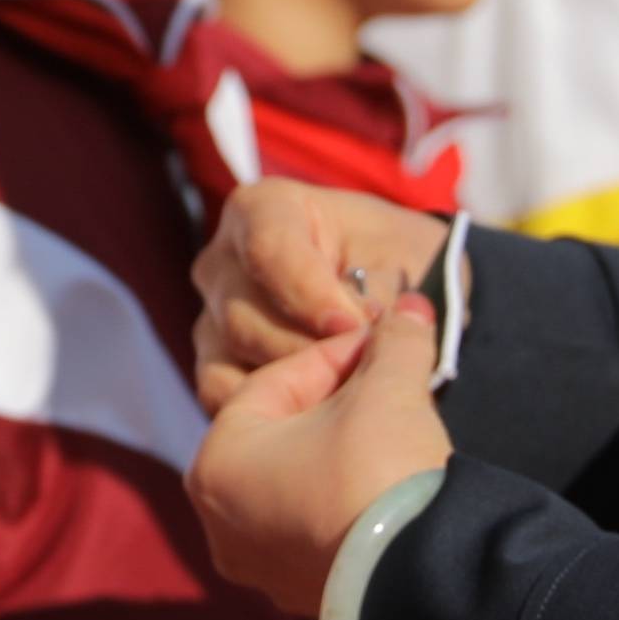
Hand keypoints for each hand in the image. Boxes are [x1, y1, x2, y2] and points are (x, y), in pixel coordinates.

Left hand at [190, 299, 450, 616]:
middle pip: (283, 437)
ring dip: (342, 455)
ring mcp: (260, 568)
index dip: (335, 354)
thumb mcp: (390, 388)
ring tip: (394, 433)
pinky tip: (390, 488)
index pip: (275, 382)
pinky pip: (319, 533)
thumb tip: (410, 310)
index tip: (380, 342)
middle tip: (386, 384)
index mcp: (216, 463)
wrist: (421, 578)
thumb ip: (395, 342)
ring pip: (299, 487)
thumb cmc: (380, 472)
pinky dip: (347, 505)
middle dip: (337, 405)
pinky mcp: (304, 598)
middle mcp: (221, 522)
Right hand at [195, 176, 443, 420]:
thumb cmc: (396, 257)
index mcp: (266, 209)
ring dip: (296, 381)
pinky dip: (269, 410)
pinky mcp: (212, 363)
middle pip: (246, 313)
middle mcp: (223, 258)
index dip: (311, 294)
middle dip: (310, 348)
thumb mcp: (405, 255)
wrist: (390, 286)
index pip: (269, 250)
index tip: (354, 327)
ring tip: (351, 388)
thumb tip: (359, 335)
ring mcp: (212, 313)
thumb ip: (378, 290)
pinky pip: (221, 393)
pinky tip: (318, 410)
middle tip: (366, 368)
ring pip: (235, 356)